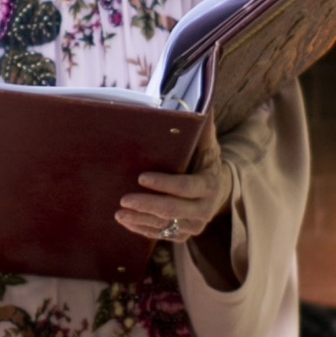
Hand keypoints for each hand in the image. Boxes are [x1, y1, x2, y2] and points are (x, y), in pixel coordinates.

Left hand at [117, 117, 231, 249]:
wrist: (217, 188)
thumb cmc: (203, 159)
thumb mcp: (205, 142)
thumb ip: (200, 125)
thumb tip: (200, 101)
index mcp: (209, 184)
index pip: (186, 187)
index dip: (164, 184)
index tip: (141, 177)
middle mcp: (204, 209)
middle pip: (173, 210)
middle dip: (147, 205)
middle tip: (123, 199)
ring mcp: (194, 225)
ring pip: (165, 226)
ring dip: (140, 220)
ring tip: (118, 213)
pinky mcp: (183, 235)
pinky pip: (161, 236)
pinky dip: (142, 229)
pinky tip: (126, 222)